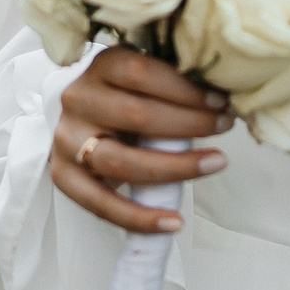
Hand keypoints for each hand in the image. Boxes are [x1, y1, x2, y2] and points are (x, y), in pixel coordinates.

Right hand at [50, 47, 234, 234]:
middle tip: (226, 126)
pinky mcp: (63, 176)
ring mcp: (67, 139)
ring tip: (216, 163)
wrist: (78, 119)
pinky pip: (101, 205)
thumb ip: (171, 83)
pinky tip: (174, 222)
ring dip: (175, 168)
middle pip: (136, 115)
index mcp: (101, 66)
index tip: (221, 101)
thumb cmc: (124, 97)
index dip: (185, 89)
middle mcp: (78, 99)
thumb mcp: (142, 80)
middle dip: (190, 123)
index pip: (142, 73)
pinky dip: (140, 218)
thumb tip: (225, 97)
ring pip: (121, 161)